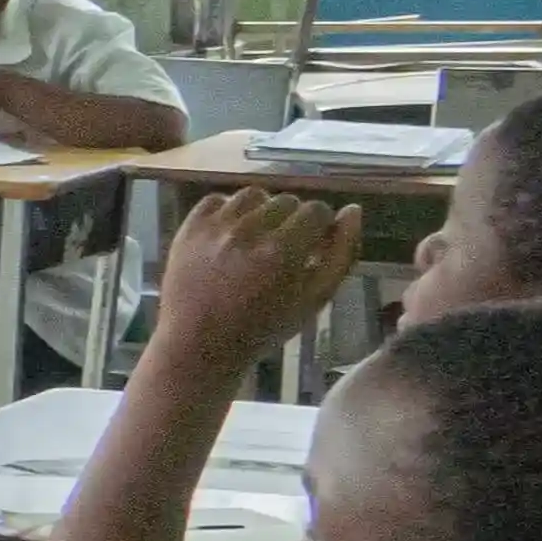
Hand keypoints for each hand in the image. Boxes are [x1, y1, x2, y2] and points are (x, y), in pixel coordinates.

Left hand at [148, 191, 359, 378]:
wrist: (200, 345)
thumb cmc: (264, 328)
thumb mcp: (314, 299)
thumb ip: (340, 254)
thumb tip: (352, 211)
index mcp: (283, 251)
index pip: (317, 210)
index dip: (320, 227)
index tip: (313, 244)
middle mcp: (248, 231)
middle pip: (287, 200)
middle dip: (293, 220)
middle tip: (285, 247)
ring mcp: (215, 228)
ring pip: (253, 195)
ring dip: (263, 210)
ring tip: (259, 237)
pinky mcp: (189, 228)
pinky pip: (217, 200)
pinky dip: (228, 211)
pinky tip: (231, 233)